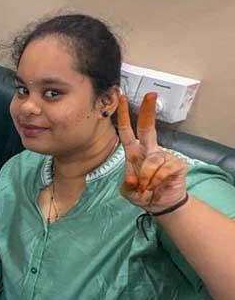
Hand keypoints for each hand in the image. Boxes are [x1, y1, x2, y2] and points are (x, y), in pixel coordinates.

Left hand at [116, 91, 187, 212]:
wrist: (161, 204)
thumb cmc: (143, 193)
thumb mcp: (128, 192)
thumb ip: (127, 185)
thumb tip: (133, 177)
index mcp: (134, 153)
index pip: (127, 131)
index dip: (124, 116)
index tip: (122, 99)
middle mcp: (149, 151)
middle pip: (147, 127)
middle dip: (147, 111)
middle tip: (150, 95)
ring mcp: (164, 156)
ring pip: (152, 160)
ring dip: (146, 177)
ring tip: (146, 187)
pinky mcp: (176, 164)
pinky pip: (163, 170)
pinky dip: (156, 181)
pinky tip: (156, 186)